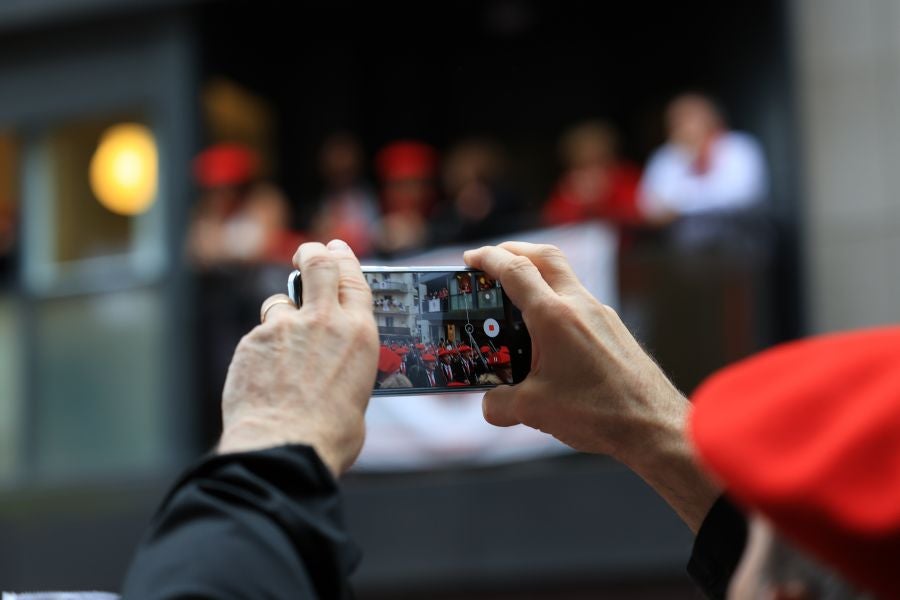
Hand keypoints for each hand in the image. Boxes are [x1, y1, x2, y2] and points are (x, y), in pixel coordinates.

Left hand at [217, 239, 378, 476]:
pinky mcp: (253, 342)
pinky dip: (261, 350)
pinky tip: (264, 378)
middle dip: (311, 253)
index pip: (354, 278)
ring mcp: (284, 328)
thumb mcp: (358, 395)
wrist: (284, 448)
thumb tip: (336, 375)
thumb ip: (346, 370)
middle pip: (317, 265)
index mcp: (358, 334)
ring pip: (278, 302)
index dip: (344, 258)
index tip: (335, 249)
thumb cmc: (329, 434)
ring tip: (281, 346)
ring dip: (281, 315)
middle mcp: (323, 322)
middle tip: (306, 253)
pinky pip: (258, 336)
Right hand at [464, 242, 719, 531]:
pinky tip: (548, 334)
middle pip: (545, 256)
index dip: (489, 258)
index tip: (471, 258)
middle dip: (515, 251)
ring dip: (539, 277)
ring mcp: (601, 315)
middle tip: (493, 261)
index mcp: (554, 317)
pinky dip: (557, 302)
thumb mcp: (534, 411)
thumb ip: (500, 404)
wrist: (654, 425)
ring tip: (517, 299)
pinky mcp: (614, 330)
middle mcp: (579, 305)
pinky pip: (579, 302)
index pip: (515, 270)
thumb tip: (489, 404)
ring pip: (565, 278)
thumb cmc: (598, 413)